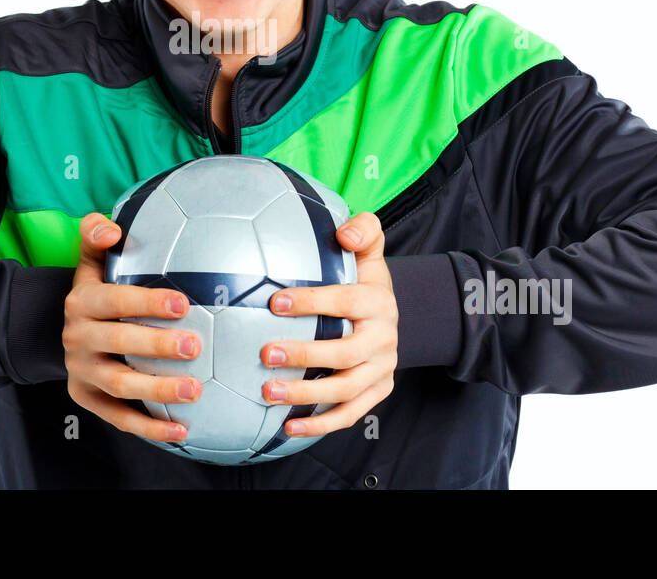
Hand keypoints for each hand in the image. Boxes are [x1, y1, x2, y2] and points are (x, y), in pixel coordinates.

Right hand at [62, 212, 201, 443]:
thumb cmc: (96, 292)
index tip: (182, 302)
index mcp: (81, 302)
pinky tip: (183, 429)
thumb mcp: (90, 262)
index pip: (113, 301)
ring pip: (120, 386)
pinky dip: (150, 427)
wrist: (62, 331)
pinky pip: (120, 419)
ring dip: (158, 390)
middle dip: (157, 345)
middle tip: (195, 345)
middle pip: (118, 344)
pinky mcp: (88, 400)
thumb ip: (96, 236)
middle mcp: (77, 339)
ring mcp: (82, 373)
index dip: (146, 302)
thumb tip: (113, 228)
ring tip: (195, 389)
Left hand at [260, 210, 396, 437]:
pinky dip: (320, 425)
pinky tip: (286, 427)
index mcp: (378, 301)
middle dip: (303, 355)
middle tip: (264, 354)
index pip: (345, 301)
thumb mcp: (370, 248)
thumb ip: (363, 229)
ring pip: (345, 390)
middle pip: (344, 354)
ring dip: (305, 394)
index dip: (312, 302)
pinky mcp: (377, 392)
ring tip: (267, 391)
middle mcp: (384, 337)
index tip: (274, 302)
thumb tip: (343, 233)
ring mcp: (381, 369)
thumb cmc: (365, 277)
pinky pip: (350, 414)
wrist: (393, 313)